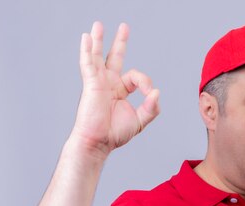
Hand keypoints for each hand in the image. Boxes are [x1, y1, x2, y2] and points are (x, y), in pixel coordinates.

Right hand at [72, 22, 159, 156]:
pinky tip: (86, 37)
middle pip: (114, 58)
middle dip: (120, 42)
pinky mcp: (91, 84)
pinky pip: (88, 63)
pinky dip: (86, 50)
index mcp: (120, 90)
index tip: (150, 94)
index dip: (146, 82)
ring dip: (98, 40)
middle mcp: (109, 83)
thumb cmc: (115, 133)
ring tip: (98, 25)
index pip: (136, 77)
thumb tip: (158, 92)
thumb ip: (151, 108)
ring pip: (98, 56)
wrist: (99, 142)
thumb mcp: (140, 121)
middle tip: (124, 27)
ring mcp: (99, 82)